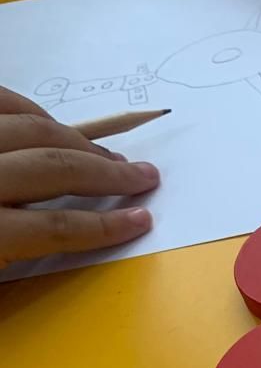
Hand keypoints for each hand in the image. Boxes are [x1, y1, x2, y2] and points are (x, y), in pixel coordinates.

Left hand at [0, 88, 157, 265]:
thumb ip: (15, 260)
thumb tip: (58, 243)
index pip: (55, 228)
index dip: (103, 227)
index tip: (139, 221)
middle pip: (52, 167)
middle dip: (106, 172)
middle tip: (139, 176)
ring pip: (29, 126)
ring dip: (74, 138)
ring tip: (100, 152)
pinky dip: (26, 107)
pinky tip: (42, 122)